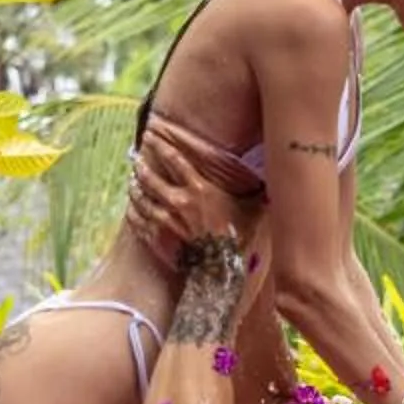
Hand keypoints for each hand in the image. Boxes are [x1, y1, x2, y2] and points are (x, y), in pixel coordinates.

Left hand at [128, 117, 259, 263]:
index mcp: (199, 188)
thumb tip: (272, 178)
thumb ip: (257, 191)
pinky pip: (138, 221)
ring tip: (132, 179)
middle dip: (142, 165)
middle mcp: (178, 200)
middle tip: (136, 156)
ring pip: (142, 198)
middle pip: (152, 177)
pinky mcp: (158, 237)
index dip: (161, 145)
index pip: (174, 160)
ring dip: (135, 187)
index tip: (151, 134)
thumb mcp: (252, 209)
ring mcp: (165, 219)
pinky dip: (133, 212)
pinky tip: (131, 207)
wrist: (220, 269)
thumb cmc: (237, 237)